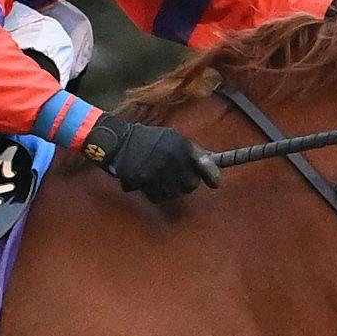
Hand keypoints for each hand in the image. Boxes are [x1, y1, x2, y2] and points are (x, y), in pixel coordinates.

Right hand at [85, 112, 219, 201]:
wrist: (121, 141)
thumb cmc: (151, 140)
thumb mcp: (174, 138)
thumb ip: (193, 150)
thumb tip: (214, 162)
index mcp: (182, 145)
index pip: (206, 163)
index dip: (212, 175)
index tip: (215, 183)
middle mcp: (173, 157)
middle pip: (191, 185)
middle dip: (185, 184)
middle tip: (175, 177)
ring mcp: (158, 169)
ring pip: (174, 194)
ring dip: (169, 190)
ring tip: (160, 178)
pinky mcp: (144, 180)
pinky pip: (157, 197)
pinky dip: (155, 194)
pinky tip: (149, 183)